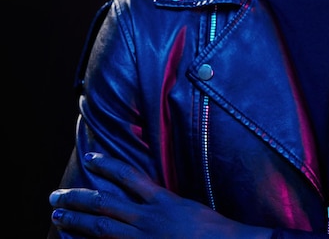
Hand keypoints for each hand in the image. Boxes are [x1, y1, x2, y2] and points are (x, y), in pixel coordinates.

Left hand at [49, 152, 272, 238]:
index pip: (130, 176)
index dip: (109, 165)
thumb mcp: (189, 210)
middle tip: (55, 196)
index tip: (91, 158)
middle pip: (106, 204)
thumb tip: (149, 200)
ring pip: (102, 228)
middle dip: (78, 199)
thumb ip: (166, 206)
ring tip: (57, 216)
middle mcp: (149, 218)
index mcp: (163, 201)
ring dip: (76, 221)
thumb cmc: (212, 231)